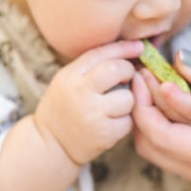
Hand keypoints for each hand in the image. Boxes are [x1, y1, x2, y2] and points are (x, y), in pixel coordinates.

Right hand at [35, 40, 142, 164]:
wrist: (51, 144)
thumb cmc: (65, 107)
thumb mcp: (67, 80)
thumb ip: (91, 66)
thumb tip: (128, 50)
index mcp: (70, 76)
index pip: (101, 53)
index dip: (124, 48)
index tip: (139, 47)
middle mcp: (80, 92)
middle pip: (117, 70)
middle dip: (128, 71)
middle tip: (126, 78)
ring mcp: (93, 114)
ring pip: (128, 97)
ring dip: (127, 101)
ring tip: (112, 107)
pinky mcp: (105, 134)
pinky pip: (128, 120)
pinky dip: (124, 121)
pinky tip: (111, 123)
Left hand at [132, 50, 190, 190]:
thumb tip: (180, 59)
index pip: (163, 138)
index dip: (143, 106)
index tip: (140, 75)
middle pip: (154, 149)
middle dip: (142, 113)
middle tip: (143, 77)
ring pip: (162, 156)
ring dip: (153, 122)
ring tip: (157, 85)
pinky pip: (178, 158)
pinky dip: (169, 132)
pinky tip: (174, 105)